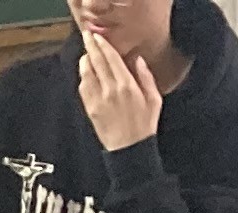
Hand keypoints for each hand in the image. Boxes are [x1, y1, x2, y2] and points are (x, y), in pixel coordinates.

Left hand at [78, 28, 165, 149]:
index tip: (98, 36)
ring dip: (85, 60)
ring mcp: (98, 100)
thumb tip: (138, 60)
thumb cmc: (144, 126)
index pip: (111, 58)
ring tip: (86, 54)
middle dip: (91, 46)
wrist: (130, 150)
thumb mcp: (154, 99)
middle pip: (97, 61)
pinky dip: (83, 77)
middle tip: (87, 36)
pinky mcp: (91, 109)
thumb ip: (146, 77)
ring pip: (87, 73)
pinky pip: (83, 88)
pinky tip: (86, 73)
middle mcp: (111, 90)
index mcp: (127, 85)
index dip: (103, 45)